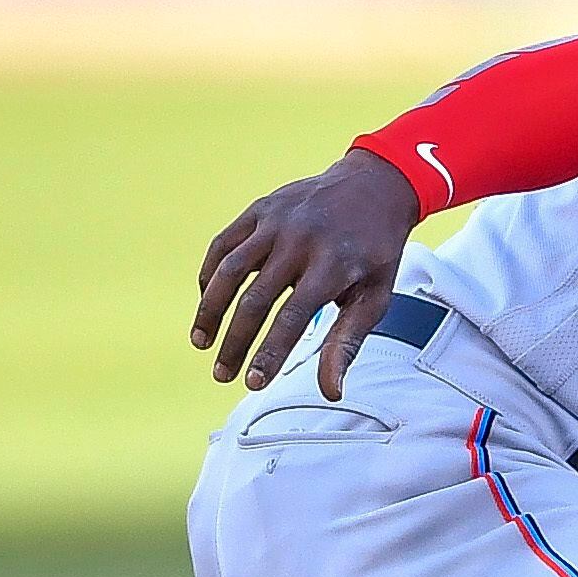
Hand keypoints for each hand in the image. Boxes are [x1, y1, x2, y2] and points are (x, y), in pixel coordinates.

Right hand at [194, 148, 417, 397]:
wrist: (376, 185)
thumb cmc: (376, 250)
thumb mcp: (375, 296)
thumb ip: (347, 342)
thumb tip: (331, 390)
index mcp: (334, 264)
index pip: (292, 317)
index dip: (269, 352)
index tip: (253, 383)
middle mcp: (301, 240)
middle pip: (256, 299)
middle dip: (235, 343)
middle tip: (223, 374)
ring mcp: (277, 221)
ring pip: (230, 270)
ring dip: (210, 310)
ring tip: (201, 342)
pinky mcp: (260, 209)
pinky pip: (224, 244)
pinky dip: (211, 275)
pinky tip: (208, 303)